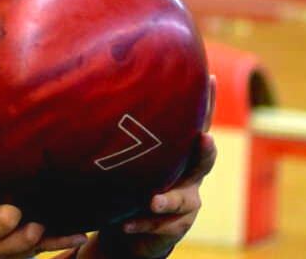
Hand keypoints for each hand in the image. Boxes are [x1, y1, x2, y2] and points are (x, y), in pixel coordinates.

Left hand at [92, 74, 218, 257]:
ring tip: (152, 200)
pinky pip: (162, 226)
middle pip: (204, 161)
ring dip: (168, 199)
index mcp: (181, 150)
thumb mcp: (130, 154)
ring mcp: (187, 201)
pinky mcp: (175, 225)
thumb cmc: (130, 180)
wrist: (132, 227)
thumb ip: (123, 130)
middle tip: (204, 139)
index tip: (211, 78)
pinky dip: (142, 224)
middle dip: (205, 151)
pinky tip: (125, 224)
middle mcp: (190, 174)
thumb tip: (94, 84)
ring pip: (183, 200)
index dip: (207, 101)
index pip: (196, 123)